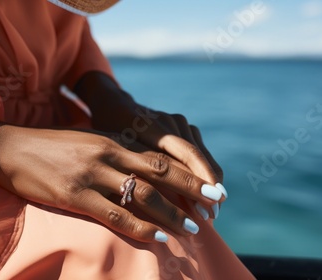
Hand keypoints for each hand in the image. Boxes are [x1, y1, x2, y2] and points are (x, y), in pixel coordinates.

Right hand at [0, 123, 224, 242]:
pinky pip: (115, 214)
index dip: (189, 175)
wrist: (10, 147)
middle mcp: (108, 154)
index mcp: (112, 139)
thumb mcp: (88, 141)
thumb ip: (115, 152)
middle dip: (191, 193)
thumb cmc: (51, 146)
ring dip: (172, 215)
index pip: (160, 158)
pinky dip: (141, 228)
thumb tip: (142, 170)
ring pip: (143, 197)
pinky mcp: (75, 195)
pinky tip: (158, 237)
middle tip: (215, 208)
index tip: (210, 188)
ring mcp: (91, 175)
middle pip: (161, 174)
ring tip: (192, 230)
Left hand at [74, 72, 226, 215]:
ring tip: (213, 210)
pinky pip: (199, 153)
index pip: (187, 153)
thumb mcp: (114, 147)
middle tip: (214, 214)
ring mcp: (179, 122)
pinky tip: (205, 195)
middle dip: (208, 186)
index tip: (210, 203)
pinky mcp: (184, 127)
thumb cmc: (107, 131)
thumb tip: (144, 198)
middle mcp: (171, 122)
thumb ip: (131, 166)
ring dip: (208, 182)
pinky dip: (203, 174)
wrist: (114, 105)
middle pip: (198, 157)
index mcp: (154, 126)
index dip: (199, 180)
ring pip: (202, 156)